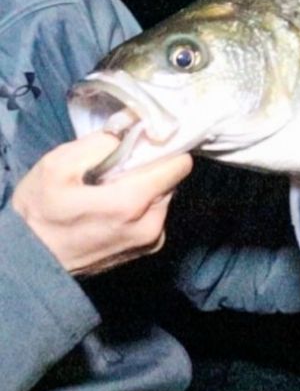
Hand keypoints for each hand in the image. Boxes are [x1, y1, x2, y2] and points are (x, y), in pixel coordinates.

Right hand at [12, 132, 192, 275]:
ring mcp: (152, 240)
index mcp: (132, 203)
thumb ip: (100, 143)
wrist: (31, 262)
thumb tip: (131, 128)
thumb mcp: (57, 166)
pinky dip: (142, 206)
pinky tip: (115, 207)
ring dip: (146, 187)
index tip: (144, 142)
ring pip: (164, 196)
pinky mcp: (148, 249)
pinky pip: (156, 214)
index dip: (163, 148)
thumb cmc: (39, 213)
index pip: (179, 164)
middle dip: (151, 167)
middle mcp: (151, 224)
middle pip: (172, 180)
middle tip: (119, 166)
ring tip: (112, 188)